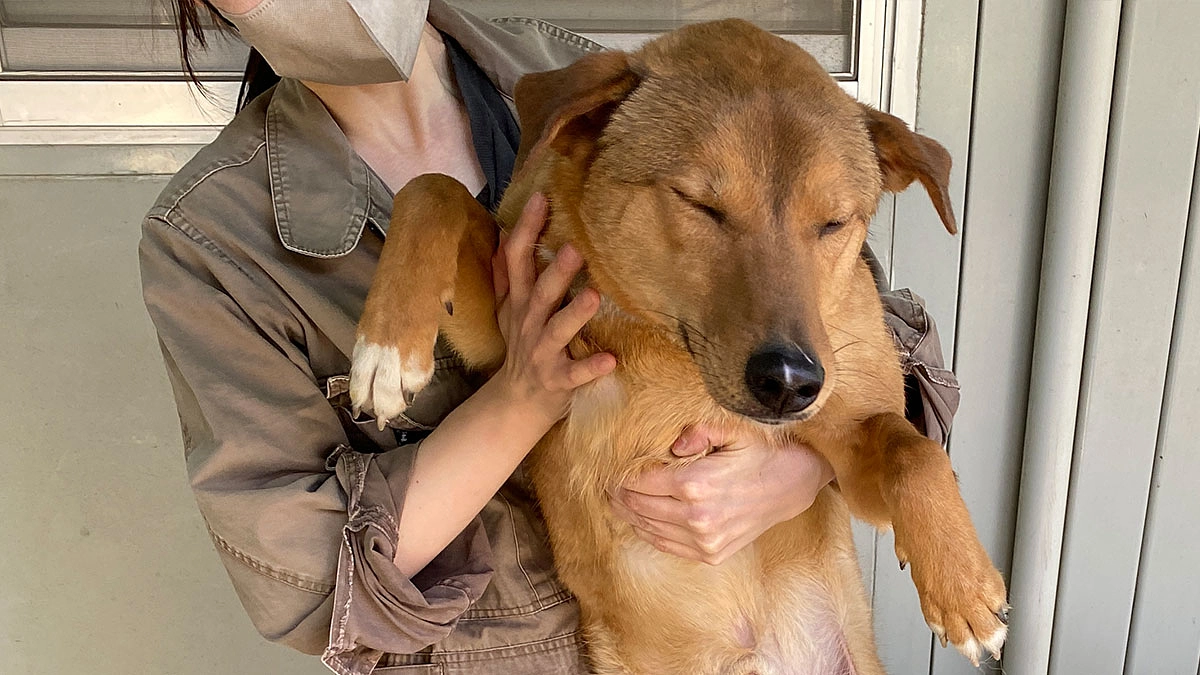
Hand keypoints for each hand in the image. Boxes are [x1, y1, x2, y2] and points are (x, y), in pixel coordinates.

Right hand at [486, 193, 615, 427]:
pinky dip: (592, 368)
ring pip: (558, 331)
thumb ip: (507, 273)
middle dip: (557, 271)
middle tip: (575, 247)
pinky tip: (612, 360)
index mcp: (520, 303)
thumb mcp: (508, 309)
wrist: (515, 403)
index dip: (528, 229)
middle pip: (541, 293)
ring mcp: (543, 353)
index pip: (517, 260)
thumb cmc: (521, 346)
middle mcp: (529, 324)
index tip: (542, 197)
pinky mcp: (559, 381)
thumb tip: (505, 231)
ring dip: (575, 315)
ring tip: (594, 296)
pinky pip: (576, 374)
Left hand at [610, 425, 834, 564]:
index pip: (639, 483)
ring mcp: (704, 541)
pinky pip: (666, 546)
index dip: (620, 476)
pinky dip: (649, 532)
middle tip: (607, 485)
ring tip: (618, 501)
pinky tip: (642, 519)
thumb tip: (672, 446)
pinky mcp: (710, 555)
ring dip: (630, 515)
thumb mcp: (731, 430)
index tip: (609, 469)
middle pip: (638, 507)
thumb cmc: (759, 454)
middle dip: (619, 495)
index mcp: (695, 485)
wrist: (791, 486)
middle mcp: (696, 518)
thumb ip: (697, 432)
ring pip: (648, 529)